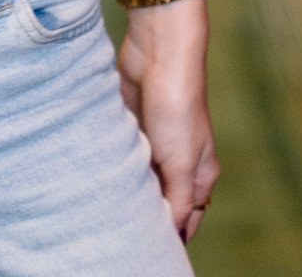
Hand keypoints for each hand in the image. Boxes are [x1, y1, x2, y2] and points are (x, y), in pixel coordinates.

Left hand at [113, 0, 218, 239]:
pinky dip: (118, 167)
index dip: (173, 234)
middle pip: (164, 200)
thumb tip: (172, 232)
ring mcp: (158, 144)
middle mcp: (181, 161)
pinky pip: (126, 156)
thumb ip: (178, 200)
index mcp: (200, 174)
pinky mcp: (136, 127)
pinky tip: (101, 180)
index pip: (189, 217)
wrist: (159, 52)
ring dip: (129, 190)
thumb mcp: (180, 162)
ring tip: (107, 213)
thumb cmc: (177, 105)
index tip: (152, 250)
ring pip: (142, 179)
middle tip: (124, 236)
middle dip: (147, 215)